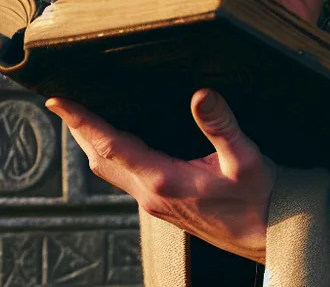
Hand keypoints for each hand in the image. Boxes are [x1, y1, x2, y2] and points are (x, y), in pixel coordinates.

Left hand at [46, 89, 273, 262]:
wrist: (272, 235)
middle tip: (61, 96)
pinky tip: (115, 136)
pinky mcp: (161, 203)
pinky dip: (108, 151)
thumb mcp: (247, 159)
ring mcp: (154, 201)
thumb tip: (201, 94)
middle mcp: (151, 193)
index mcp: (164, 180)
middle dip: (77, 128)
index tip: (57, 100)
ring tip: (79, 112)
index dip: (81, 121)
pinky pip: (122, 173)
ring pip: (107, 168)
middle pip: (98, 158)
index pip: (110, 145)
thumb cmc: (261, 199)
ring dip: (89, 141)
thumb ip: (222, 126)